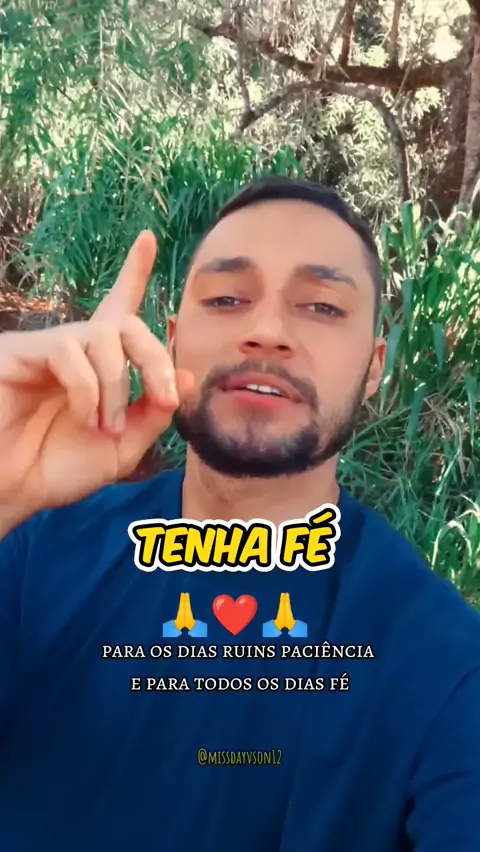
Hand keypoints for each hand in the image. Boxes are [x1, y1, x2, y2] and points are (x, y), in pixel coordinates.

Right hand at [0, 231, 193, 530]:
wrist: (11, 491)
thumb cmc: (57, 470)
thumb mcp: (121, 449)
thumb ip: (153, 415)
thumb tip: (187, 377)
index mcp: (98, 369)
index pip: (118, 311)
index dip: (132, 274)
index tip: (148, 239)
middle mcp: (73, 351)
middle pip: (126, 324)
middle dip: (154, 359)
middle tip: (163, 398)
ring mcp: (46, 350)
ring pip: (102, 337)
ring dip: (118, 386)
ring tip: (107, 427)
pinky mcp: (20, 353)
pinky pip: (69, 351)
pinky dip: (88, 389)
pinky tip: (85, 419)